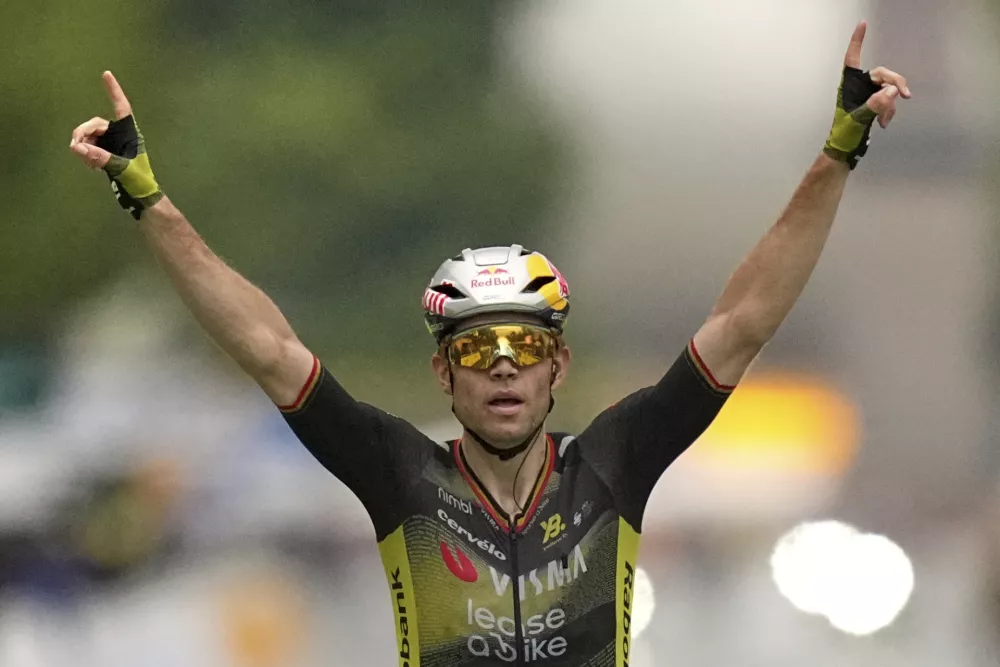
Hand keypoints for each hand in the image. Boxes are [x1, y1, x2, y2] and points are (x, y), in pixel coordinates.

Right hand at [70, 72, 162, 219]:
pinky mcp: (106, 155)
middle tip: (75, 148)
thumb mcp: (121, 169)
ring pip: (91, 137)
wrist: (141, 198)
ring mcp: (113, 145)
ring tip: (86, 162)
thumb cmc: (139, 180)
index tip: (107, 74)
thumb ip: (100, 157)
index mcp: (130, 134)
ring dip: (84, 146)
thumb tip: (77, 147)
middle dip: (84, 133)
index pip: (122, 108)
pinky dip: (86, 154)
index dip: (114, 91)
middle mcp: (121, 136)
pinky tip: (91, 166)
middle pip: (96, 125)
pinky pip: (90, 148)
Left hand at [823, 22, 911, 169]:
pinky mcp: (874, 105)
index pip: (852, 59)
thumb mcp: (858, 120)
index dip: (857, 42)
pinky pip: (889, 101)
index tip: (862, 25)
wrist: (845, 151)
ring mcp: (866, 96)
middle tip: (905, 95)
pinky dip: (890, 111)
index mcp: (848, 86)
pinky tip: (883, 123)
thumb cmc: (844, 135)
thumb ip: (874, 105)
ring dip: (890, 104)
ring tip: (883, 121)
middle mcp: (858, 88)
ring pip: (887, 89)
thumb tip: (891, 92)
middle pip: (881, 75)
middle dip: (894, 84)